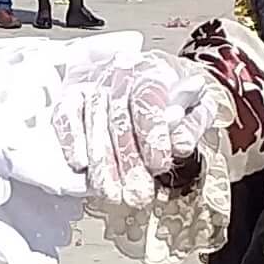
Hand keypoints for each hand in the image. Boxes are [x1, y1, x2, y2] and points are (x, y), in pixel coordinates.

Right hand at [80, 50, 230, 210]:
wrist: (146, 71)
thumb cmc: (172, 93)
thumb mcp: (197, 102)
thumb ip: (193, 121)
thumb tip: (181, 143)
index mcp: (155, 72)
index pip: (147, 100)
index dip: (152, 133)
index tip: (158, 164)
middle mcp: (120, 73)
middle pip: (119, 115)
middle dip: (127, 159)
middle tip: (137, 192)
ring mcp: (93, 83)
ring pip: (93, 119)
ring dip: (102, 161)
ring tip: (113, 192)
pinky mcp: (72, 95)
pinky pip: (66, 115)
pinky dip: (71, 140)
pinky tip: (81, 165)